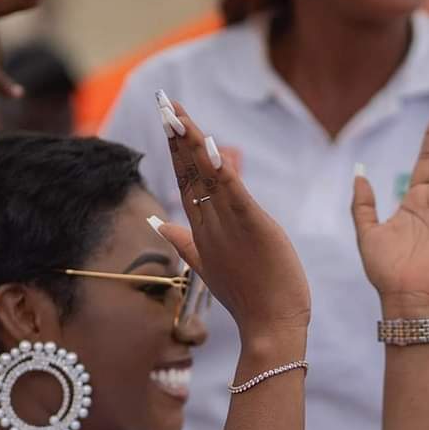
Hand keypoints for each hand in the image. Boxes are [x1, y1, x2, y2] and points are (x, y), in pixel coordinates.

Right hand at [155, 101, 310, 344]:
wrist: (269, 327)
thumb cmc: (247, 297)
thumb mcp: (210, 266)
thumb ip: (184, 242)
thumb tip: (158, 225)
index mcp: (202, 231)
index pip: (186, 182)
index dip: (176, 150)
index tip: (168, 121)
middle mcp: (209, 225)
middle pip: (190, 173)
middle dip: (177, 136)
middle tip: (165, 102)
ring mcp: (228, 226)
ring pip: (206, 177)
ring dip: (192, 143)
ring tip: (178, 113)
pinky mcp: (253, 227)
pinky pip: (233, 192)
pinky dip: (221, 169)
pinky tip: (211, 145)